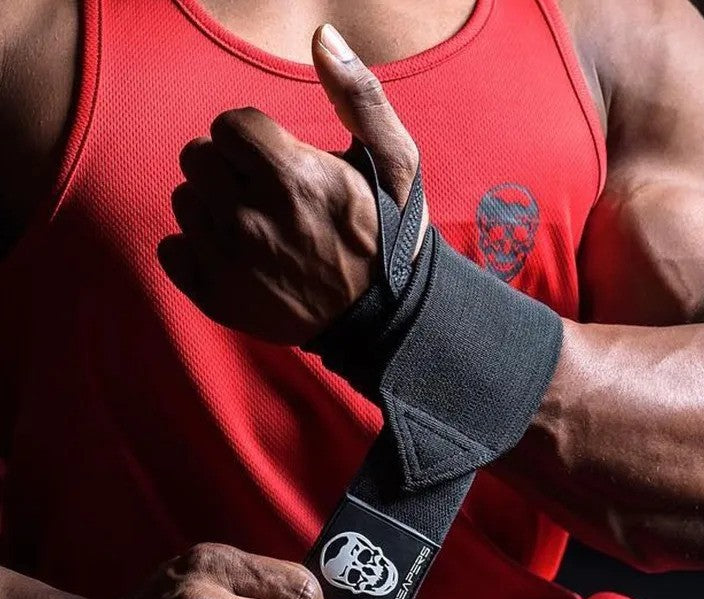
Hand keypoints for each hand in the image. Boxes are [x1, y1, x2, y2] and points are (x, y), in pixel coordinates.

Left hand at [158, 24, 426, 345]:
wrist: (381, 319)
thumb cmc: (388, 237)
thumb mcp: (395, 162)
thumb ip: (359, 95)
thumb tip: (324, 36)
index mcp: (292, 177)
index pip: (227, 125)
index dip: (252, 139)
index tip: (276, 162)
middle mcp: (253, 219)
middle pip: (196, 157)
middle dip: (226, 166)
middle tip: (262, 192)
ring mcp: (230, 262)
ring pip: (184, 201)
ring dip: (212, 206)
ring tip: (252, 226)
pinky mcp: (217, 297)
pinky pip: (171, 250)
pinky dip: (195, 250)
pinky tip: (234, 257)